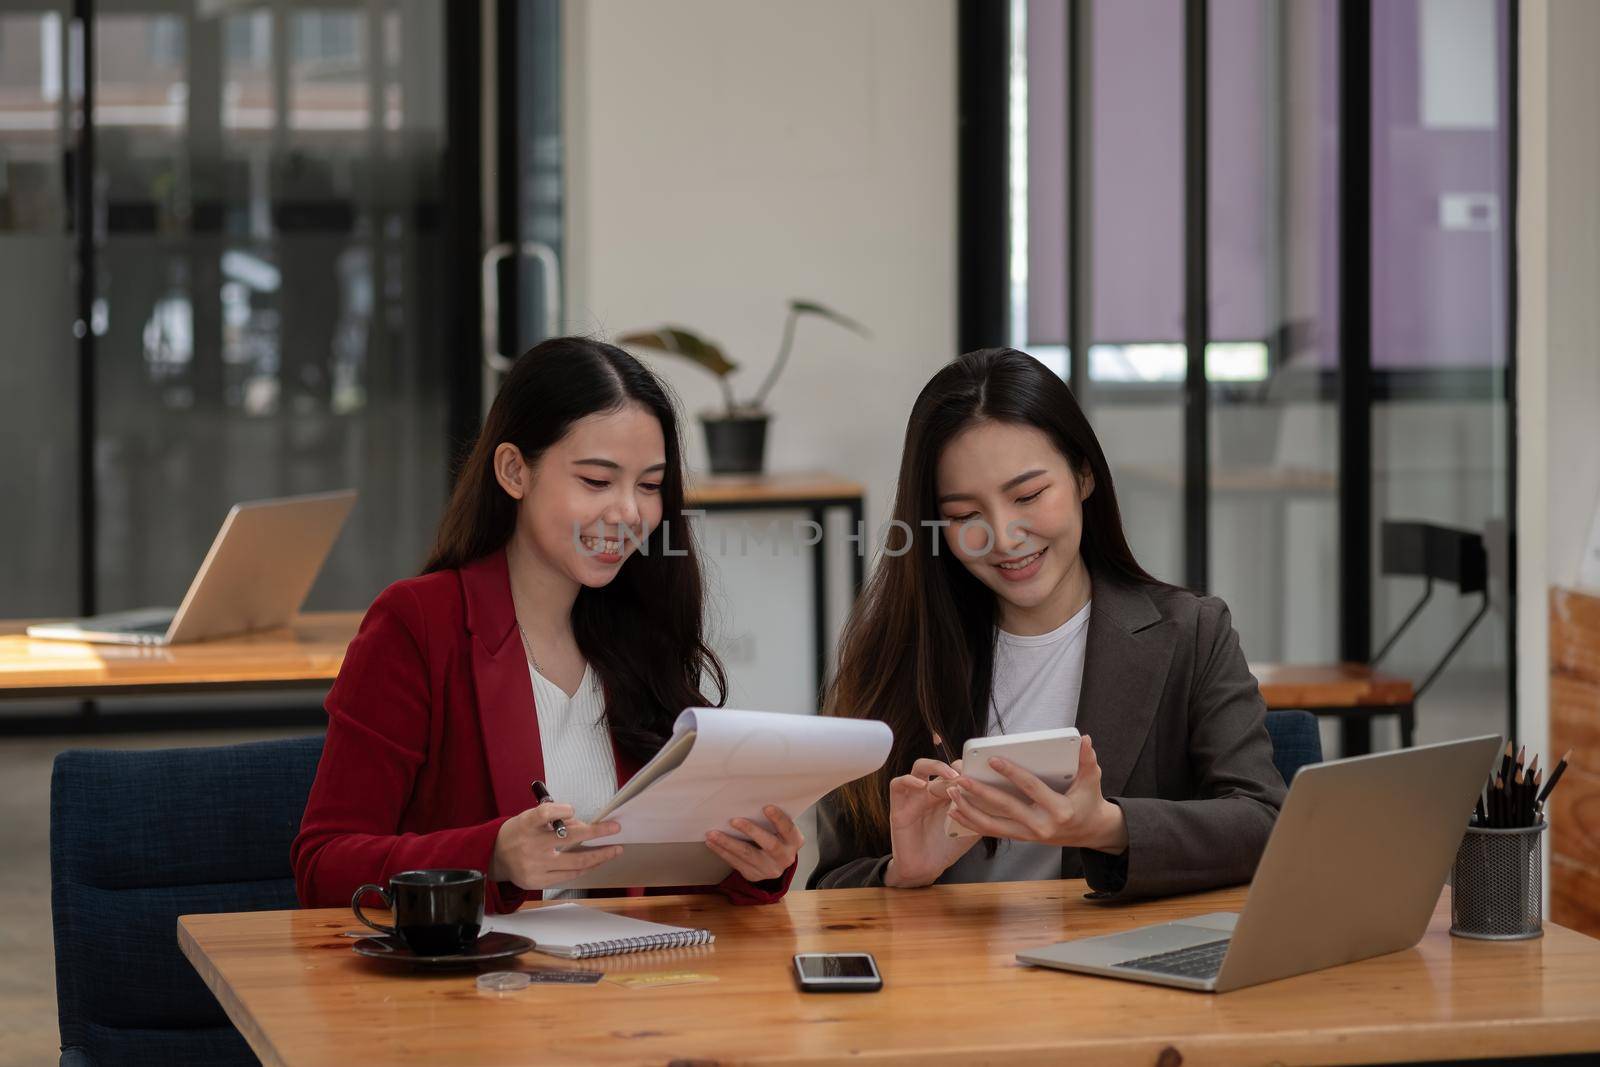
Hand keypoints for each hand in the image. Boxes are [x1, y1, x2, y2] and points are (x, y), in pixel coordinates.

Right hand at [489, 802, 623, 889]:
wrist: (495, 857)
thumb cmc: (518, 833)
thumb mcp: (529, 819)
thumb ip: (554, 819)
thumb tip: (584, 824)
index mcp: (526, 824)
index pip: (544, 814)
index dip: (561, 810)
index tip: (573, 809)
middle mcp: (530, 845)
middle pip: (569, 838)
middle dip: (597, 832)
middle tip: (615, 828)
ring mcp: (535, 866)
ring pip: (576, 861)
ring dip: (599, 855)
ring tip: (614, 850)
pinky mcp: (538, 881)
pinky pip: (569, 875)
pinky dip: (585, 867)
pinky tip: (595, 862)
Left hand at [705, 805, 803, 881]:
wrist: (775, 863)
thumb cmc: (776, 836)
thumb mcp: (781, 829)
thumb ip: (773, 820)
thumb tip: (750, 801)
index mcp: (794, 841)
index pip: (788, 829)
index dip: (778, 818)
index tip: (766, 807)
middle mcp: (785, 857)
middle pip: (769, 844)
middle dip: (750, 831)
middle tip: (734, 820)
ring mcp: (769, 869)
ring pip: (747, 855)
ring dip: (727, 843)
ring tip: (712, 833)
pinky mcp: (754, 875)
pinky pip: (736, 863)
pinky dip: (722, 852)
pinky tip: (712, 843)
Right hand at [883, 757, 981, 886]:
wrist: (926, 869)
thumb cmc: (947, 848)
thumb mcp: (970, 827)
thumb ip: (980, 811)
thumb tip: (1000, 797)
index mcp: (946, 794)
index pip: (955, 770)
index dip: (966, 767)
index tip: (980, 771)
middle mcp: (930, 791)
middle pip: (939, 765)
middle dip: (954, 766)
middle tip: (967, 773)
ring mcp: (914, 797)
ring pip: (919, 767)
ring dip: (934, 766)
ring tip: (950, 775)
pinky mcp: (898, 806)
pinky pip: (896, 785)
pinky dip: (908, 780)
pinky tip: (922, 785)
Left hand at [944, 735, 1128, 853]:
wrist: (1089, 832)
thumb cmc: (1088, 801)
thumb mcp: (1092, 780)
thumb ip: (1087, 760)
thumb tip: (1086, 739)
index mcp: (1060, 810)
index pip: (1031, 789)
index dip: (1012, 773)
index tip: (993, 760)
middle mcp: (1042, 826)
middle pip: (1006, 808)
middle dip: (981, 793)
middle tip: (961, 779)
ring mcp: (1030, 835)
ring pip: (994, 825)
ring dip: (970, 810)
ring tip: (952, 793)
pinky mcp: (1022, 838)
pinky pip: (993, 831)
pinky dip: (973, 822)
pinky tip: (955, 811)